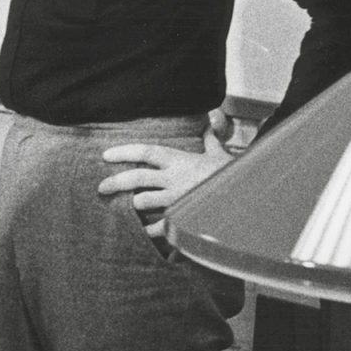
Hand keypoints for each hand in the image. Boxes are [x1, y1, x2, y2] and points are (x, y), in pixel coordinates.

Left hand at [98, 129, 230, 234]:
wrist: (250, 198)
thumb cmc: (233, 176)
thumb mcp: (220, 154)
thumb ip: (210, 139)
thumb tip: (211, 119)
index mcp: (180, 160)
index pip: (146, 151)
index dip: (124, 152)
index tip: (105, 155)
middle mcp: (174, 179)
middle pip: (136, 178)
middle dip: (115, 182)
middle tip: (100, 188)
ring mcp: (176, 199)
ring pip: (143, 201)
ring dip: (132, 205)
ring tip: (124, 207)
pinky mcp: (181, 218)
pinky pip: (157, 227)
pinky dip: (148, 230)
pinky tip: (142, 232)